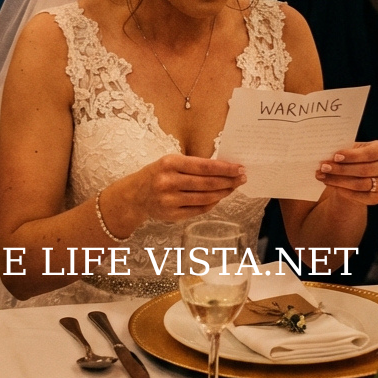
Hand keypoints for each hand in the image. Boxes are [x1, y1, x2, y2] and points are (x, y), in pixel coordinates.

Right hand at [109, 155, 246, 228]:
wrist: (135, 195)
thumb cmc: (157, 174)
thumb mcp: (171, 162)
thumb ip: (193, 165)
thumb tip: (223, 169)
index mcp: (170, 163)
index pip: (204, 166)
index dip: (225, 168)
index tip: (239, 168)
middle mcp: (169, 182)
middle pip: (207, 183)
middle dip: (228, 181)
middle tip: (242, 178)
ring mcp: (170, 200)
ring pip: (205, 198)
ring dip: (223, 193)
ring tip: (233, 187)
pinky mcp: (171, 215)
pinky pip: (198, 210)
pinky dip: (212, 203)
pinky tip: (219, 197)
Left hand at [315, 140, 377, 205]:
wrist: (355, 176)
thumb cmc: (352, 158)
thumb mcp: (350, 151)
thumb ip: (342, 152)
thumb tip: (325, 156)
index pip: (371, 153)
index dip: (353, 155)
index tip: (335, 156)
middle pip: (365, 170)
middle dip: (341, 169)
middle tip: (323, 167)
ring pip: (361, 184)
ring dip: (338, 180)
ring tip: (322, 176)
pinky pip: (360, 196)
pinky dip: (344, 191)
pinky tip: (331, 185)